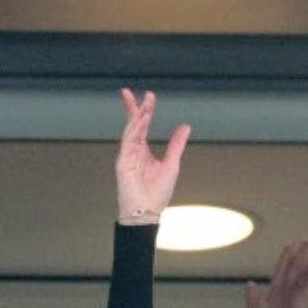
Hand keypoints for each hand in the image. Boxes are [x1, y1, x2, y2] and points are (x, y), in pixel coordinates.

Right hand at [116, 89, 189, 223]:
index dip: (144, 110)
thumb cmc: (156, 194)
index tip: (149, 96)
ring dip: (138, 117)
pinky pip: (128, 143)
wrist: (147, 213)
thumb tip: (185, 127)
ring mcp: (126, 156)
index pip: (142, 125)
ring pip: (131, 131)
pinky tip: (141, 121)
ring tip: (147, 106)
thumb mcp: (172, 163)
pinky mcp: (122, 163)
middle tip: (143, 95)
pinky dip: (135, 131)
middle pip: (133, 124)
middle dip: (137, 108)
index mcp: (143, 151)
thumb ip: (176, 144)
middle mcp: (133, 151)